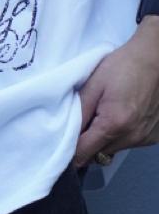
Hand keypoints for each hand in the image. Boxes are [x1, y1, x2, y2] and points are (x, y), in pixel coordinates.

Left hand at [74, 17, 158, 167]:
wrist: (154, 58)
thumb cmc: (122, 66)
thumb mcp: (93, 85)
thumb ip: (79, 113)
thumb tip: (66, 136)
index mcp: (113, 125)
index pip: (83, 154)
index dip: (70, 150)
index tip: (63, 142)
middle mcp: (132, 137)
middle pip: (99, 154)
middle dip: (87, 142)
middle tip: (87, 118)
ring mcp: (145, 139)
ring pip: (114, 150)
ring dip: (105, 138)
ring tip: (106, 112)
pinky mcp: (153, 137)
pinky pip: (129, 143)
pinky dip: (121, 134)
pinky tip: (122, 114)